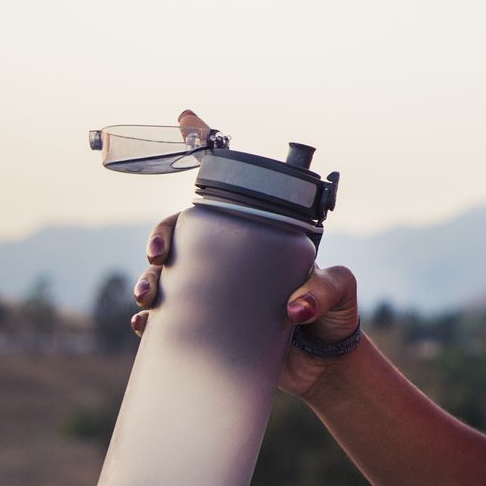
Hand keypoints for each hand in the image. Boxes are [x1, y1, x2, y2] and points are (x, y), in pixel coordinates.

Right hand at [132, 109, 363, 398]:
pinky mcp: (207, 329)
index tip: (185, 118)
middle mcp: (232, 260)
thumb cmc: (336, 317)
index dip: (205, 149)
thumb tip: (294, 308)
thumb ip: (324, 290)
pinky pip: (169, 321)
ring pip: (167, 276)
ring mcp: (216, 294)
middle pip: (183, 233)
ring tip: (149, 295)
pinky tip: (145, 324)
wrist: (325, 367)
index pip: (231, 189)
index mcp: (259, 239)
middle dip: (160, 236)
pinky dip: (151, 321)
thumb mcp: (339, 292)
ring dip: (147, 279)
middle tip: (158, 254)